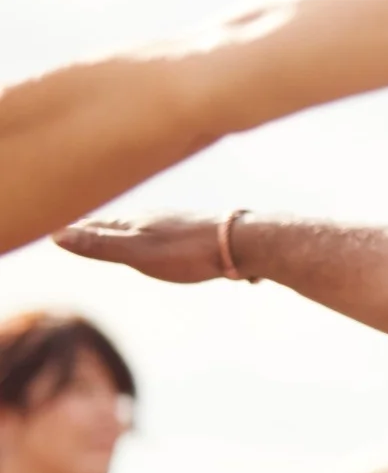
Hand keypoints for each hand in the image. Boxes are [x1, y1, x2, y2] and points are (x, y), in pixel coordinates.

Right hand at [49, 211, 229, 282]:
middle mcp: (157, 218)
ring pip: (147, 226)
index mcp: (137, 223)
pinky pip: (172, 234)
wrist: (246, 242)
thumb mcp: (139, 253)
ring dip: (129, 230)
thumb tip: (56, 234)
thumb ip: (101, 245)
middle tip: (80, 226)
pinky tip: (171, 240)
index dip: (77, 229)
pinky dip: (158, 237)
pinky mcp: (203, 233)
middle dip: (99, 226)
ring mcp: (180, 223)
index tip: (57, 227)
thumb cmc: (191, 251)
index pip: (98, 226)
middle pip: (120, 223)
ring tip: (120, 232)